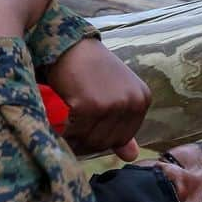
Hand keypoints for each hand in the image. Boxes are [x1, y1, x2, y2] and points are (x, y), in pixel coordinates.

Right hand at [45, 38, 150, 159]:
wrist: (68, 44)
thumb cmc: (91, 68)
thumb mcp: (114, 93)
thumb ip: (123, 126)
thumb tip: (132, 156)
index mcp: (142, 99)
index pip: (123, 137)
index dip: (102, 139)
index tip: (85, 133)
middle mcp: (131, 102)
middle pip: (107, 141)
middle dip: (87, 141)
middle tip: (70, 134)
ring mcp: (111, 104)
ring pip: (91, 140)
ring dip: (75, 139)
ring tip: (64, 130)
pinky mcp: (89, 106)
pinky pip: (76, 132)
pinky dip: (65, 132)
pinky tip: (58, 125)